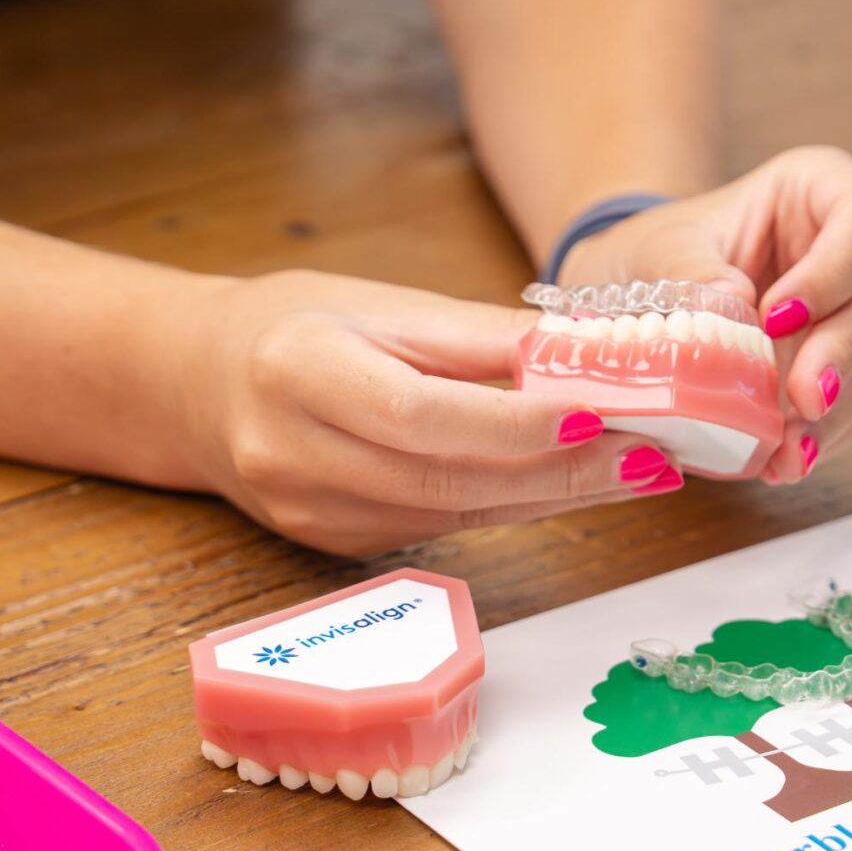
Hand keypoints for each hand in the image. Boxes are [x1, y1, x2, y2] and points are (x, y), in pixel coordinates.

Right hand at [163, 270, 682, 554]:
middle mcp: (297, 456)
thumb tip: (589, 353)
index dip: (519, 423)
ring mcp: (317, 513)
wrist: (193, 389)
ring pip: (462, 511)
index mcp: (298, 375)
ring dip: (562, 494)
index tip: (606, 411)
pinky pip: (449, 525)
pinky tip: (580, 484)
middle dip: (568, 469)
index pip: (423, 415)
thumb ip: (481, 338)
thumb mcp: (380, 305)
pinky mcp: (342, 545)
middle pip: (452, 477)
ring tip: (644, 468)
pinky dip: (521, 504)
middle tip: (657, 452)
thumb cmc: (292, 327)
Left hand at [559, 146, 851, 481]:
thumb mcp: (656, 248)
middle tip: (804, 402)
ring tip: (788, 454)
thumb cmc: (654, 250)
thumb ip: (691, 269)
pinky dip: (820, 439)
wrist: (638, 291)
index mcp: (819, 190)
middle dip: (839, 357)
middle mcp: (850, 250)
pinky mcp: (842, 371)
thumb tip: (733, 303)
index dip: (835, 270)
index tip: (778, 315)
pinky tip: (784, 462)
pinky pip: (851, 408)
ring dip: (832, 415)